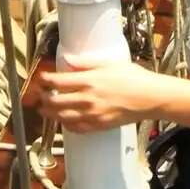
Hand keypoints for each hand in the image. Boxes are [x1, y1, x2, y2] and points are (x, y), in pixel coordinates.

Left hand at [36, 59, 169, 132]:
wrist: (150, 98)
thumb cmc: (134, 78)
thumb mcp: (109, 64)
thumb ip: (85, 63)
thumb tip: (68, 59)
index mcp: (89, 80)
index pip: (58, 81)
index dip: (46, 80)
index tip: (41, 79)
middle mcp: (88, 99)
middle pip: (56, 101)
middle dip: (43, 98)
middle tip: (39, 96)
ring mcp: (93, 114)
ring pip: (62, 116)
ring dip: (50, 113)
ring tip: (45, 110)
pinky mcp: (99, 126)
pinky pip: (76, 128)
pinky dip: (66, 125)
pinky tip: (64, 121)